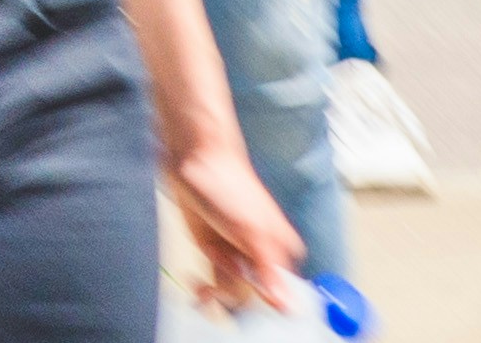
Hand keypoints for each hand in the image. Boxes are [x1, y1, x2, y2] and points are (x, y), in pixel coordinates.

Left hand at [165, 131, 298, 315]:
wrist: (192, 157)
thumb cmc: (228, 184)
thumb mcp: (251, 231)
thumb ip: (269, 270)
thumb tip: (288, 304)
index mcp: (282, 253)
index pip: (287, 295)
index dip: (274, 310)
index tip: (258, 324)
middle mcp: (261, 256)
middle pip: (256, 297)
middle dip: (236, 299)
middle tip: (215, 295)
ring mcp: (236, 253)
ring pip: (234, 291)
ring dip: (217, 294)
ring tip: (201, 289)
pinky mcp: (213, 249)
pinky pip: (215, 279)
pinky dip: (206, 286)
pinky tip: (197, 285)